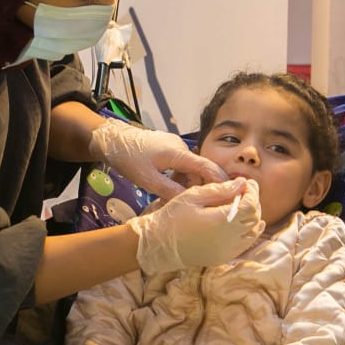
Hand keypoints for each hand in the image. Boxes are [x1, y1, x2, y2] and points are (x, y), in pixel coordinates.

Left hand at [88, 119, 225, 199]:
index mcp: (178, 154)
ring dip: (187, 183)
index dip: (220, 180)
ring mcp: (174, 147)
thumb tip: (190, 201)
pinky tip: (170, 188)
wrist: (112, 140)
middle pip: (198, 169)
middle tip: (196, 205)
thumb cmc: (128, 158)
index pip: (207, 167)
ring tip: (179, 199)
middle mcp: (180, 148)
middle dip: (199, 186)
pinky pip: (180, 164)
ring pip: (188, 168)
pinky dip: (179, 177)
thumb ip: (170, 191)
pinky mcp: (167, 148)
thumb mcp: (147, 180)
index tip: (232, 192)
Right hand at [128, 178, 263, 273]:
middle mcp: (229, 238)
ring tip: (242, 204)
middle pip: (255, 217)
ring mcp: (227, 251)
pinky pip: (245, 244)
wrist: (158, 245)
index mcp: (221, 221)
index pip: (251, 205)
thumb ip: (219, 190)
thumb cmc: (172, 217)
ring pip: (253, 232)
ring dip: (252, 216)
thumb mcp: (192, 196)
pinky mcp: (223, 257)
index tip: (247, 182)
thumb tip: (242, 184)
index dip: (253, 192)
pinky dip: (249, 231)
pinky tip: (242, 222)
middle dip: (253, 201)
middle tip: (245, 190)